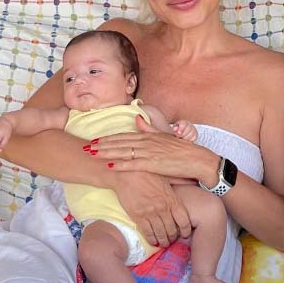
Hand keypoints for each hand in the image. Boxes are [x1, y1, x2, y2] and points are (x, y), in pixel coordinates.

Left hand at [89, 116, 219, 185]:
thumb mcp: (165, 136)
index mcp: (150, 136)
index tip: (94, 139)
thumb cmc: (182, 151)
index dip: (108, 137)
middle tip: (85, 145)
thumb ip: (150, 128)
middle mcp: (148, 142)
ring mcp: (150, 153)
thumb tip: (137, 117)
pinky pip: (134, 164)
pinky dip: (121, 165)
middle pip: (120, 142)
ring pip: (124, 152)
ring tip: (92, 153)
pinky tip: (109, 166)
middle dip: (102, 144)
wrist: (197, 160)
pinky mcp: (155, 164)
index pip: (125, 135)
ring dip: (107, 152)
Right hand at [112, 171, 191, 245]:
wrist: (128, 174)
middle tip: (172, 240)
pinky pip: (147, 233)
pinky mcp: (138, 217)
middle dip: (173, 237)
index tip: (185, 234)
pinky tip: (153, 242)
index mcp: (171, 199)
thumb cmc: (148, 173)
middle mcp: (163, 208)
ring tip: (163, 243)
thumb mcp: (167, 176)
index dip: (186, 230)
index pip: (183, 220)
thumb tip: (194, 182)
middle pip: (172, 229)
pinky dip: (151, 240)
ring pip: (160, 234)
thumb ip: (181, 182)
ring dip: (163, 241)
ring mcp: (150, 213)